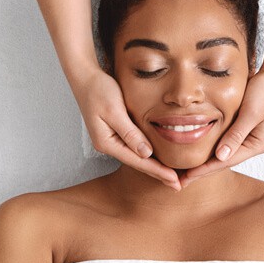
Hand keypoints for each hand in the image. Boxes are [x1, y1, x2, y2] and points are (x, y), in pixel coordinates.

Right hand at [74, 68, 180, 190]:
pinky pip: (135, 146)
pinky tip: (157, 158)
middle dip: (158, 174)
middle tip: (178, 185)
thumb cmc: (98, 90)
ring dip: (154, 166)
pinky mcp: (116, 131)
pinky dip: (148, 154)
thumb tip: (146, 154)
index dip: (158, 171)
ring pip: (137, 156)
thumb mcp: (114, 110)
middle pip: (138, 163)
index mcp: (107, 143)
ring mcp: (111, 139)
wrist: (85, 77)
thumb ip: (130, 133)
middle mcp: (109, 144)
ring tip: (171, 176)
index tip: (174, 181)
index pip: (138, 161)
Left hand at [179, 67, 263, 187]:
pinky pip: (226, 141)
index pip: (227, 161)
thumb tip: (220, 156)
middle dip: (204, 170)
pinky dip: (212, 147)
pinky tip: (200, 151)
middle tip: (181, 180)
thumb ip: (235, 135)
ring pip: (225, 152)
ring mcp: (250, 136)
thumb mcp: (250, 113)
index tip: (187, 177)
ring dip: (207, 160)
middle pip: (225, 160)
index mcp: (258, 144)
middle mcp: (255, 143)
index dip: (206, 169)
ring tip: (187, 170)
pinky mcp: (245, 126)